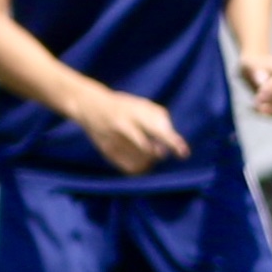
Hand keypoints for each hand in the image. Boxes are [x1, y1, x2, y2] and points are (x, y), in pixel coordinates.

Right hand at [71, 85, 189, 174]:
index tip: (183, 153)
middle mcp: (123, 126)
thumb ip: (159, 119)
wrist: (89, 105)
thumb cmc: (124, 106)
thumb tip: (170, 144)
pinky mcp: (106, 150)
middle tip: (160, 152)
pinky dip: (139, 167)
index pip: (157, 129)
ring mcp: (113, 140)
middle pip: (146, 148)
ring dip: (150, 160)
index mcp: (135, 112)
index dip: (171, 142)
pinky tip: (139, 159)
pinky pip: (129, 167)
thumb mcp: (142, 104)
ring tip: (148, 152)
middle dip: (157, 153)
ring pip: (139, 161)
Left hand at [236, 49, 271, 115]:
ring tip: (255, 110)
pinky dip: (271, 115)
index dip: (269, 91)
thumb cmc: (251, 64)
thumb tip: (262, 80)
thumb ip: (255, 70)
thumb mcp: (249, 64)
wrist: (257, 66)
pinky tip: (256, 111)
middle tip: (256, 107)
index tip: (256, 99)